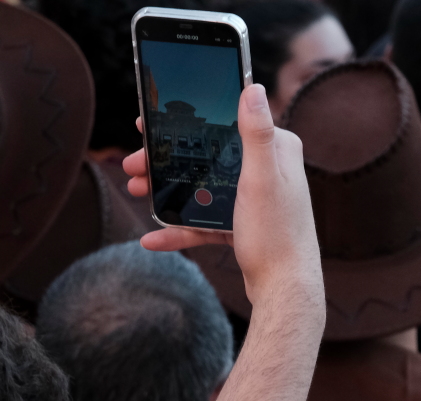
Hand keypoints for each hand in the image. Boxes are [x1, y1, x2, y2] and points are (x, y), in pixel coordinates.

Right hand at [123, 84, 323, 311]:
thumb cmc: (277, 235)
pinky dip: (180, 229)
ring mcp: (256, 200)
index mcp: (277, 151)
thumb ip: (256, 134)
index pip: (226, 122)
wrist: (286, 290)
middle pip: (208, 156)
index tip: (149, 122)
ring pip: (203, 187)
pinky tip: (152, 238)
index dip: (186, 121)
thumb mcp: (262, 179)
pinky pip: (207, 221)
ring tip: (133, 191)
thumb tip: (254, 88)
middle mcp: (270, 171)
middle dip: (166, 160)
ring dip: (166, 190)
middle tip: (132, 164)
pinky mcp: (246, 226)